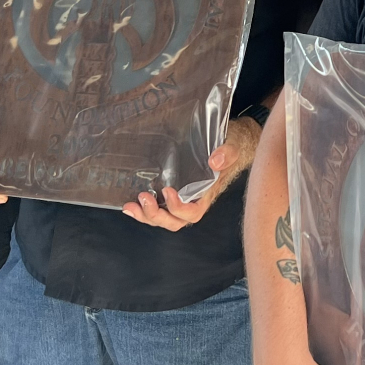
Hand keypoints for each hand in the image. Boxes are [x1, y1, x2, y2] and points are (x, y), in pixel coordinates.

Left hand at [122, 115, 264, 230]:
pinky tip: (130, 205)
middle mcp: (194, 200)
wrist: (230, 143)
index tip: (167, 191)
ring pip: (164, 218)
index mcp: (207, 194)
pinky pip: (158, 207)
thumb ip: (227, 153)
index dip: (179, 208)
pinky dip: (144, 210)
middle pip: (175, 221)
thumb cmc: (232, 147)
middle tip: (143, 198)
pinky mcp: (172, 190)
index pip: (193, 212)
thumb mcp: (234, 146)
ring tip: (131, 206)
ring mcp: (182, 197)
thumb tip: (215, 160)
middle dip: (156, 215)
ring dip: (146, 216)